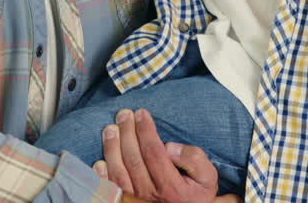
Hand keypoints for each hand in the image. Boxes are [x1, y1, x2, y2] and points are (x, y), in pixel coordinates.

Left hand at [93, 108, 218, 202]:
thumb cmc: (196, 194)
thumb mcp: (208, 178)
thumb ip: (194, 159)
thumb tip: (170, 147)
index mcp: (172, 188)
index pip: (154, 153)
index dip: (145, 131)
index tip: (142, 113)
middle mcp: (151, 196)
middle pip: (133, 159)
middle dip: (127, 133)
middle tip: (124, 114)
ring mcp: (137, 201)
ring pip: (119, 172)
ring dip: (112, 148)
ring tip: (110, 129)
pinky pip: (111, 190)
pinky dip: (102, 176)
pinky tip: (99, 160)